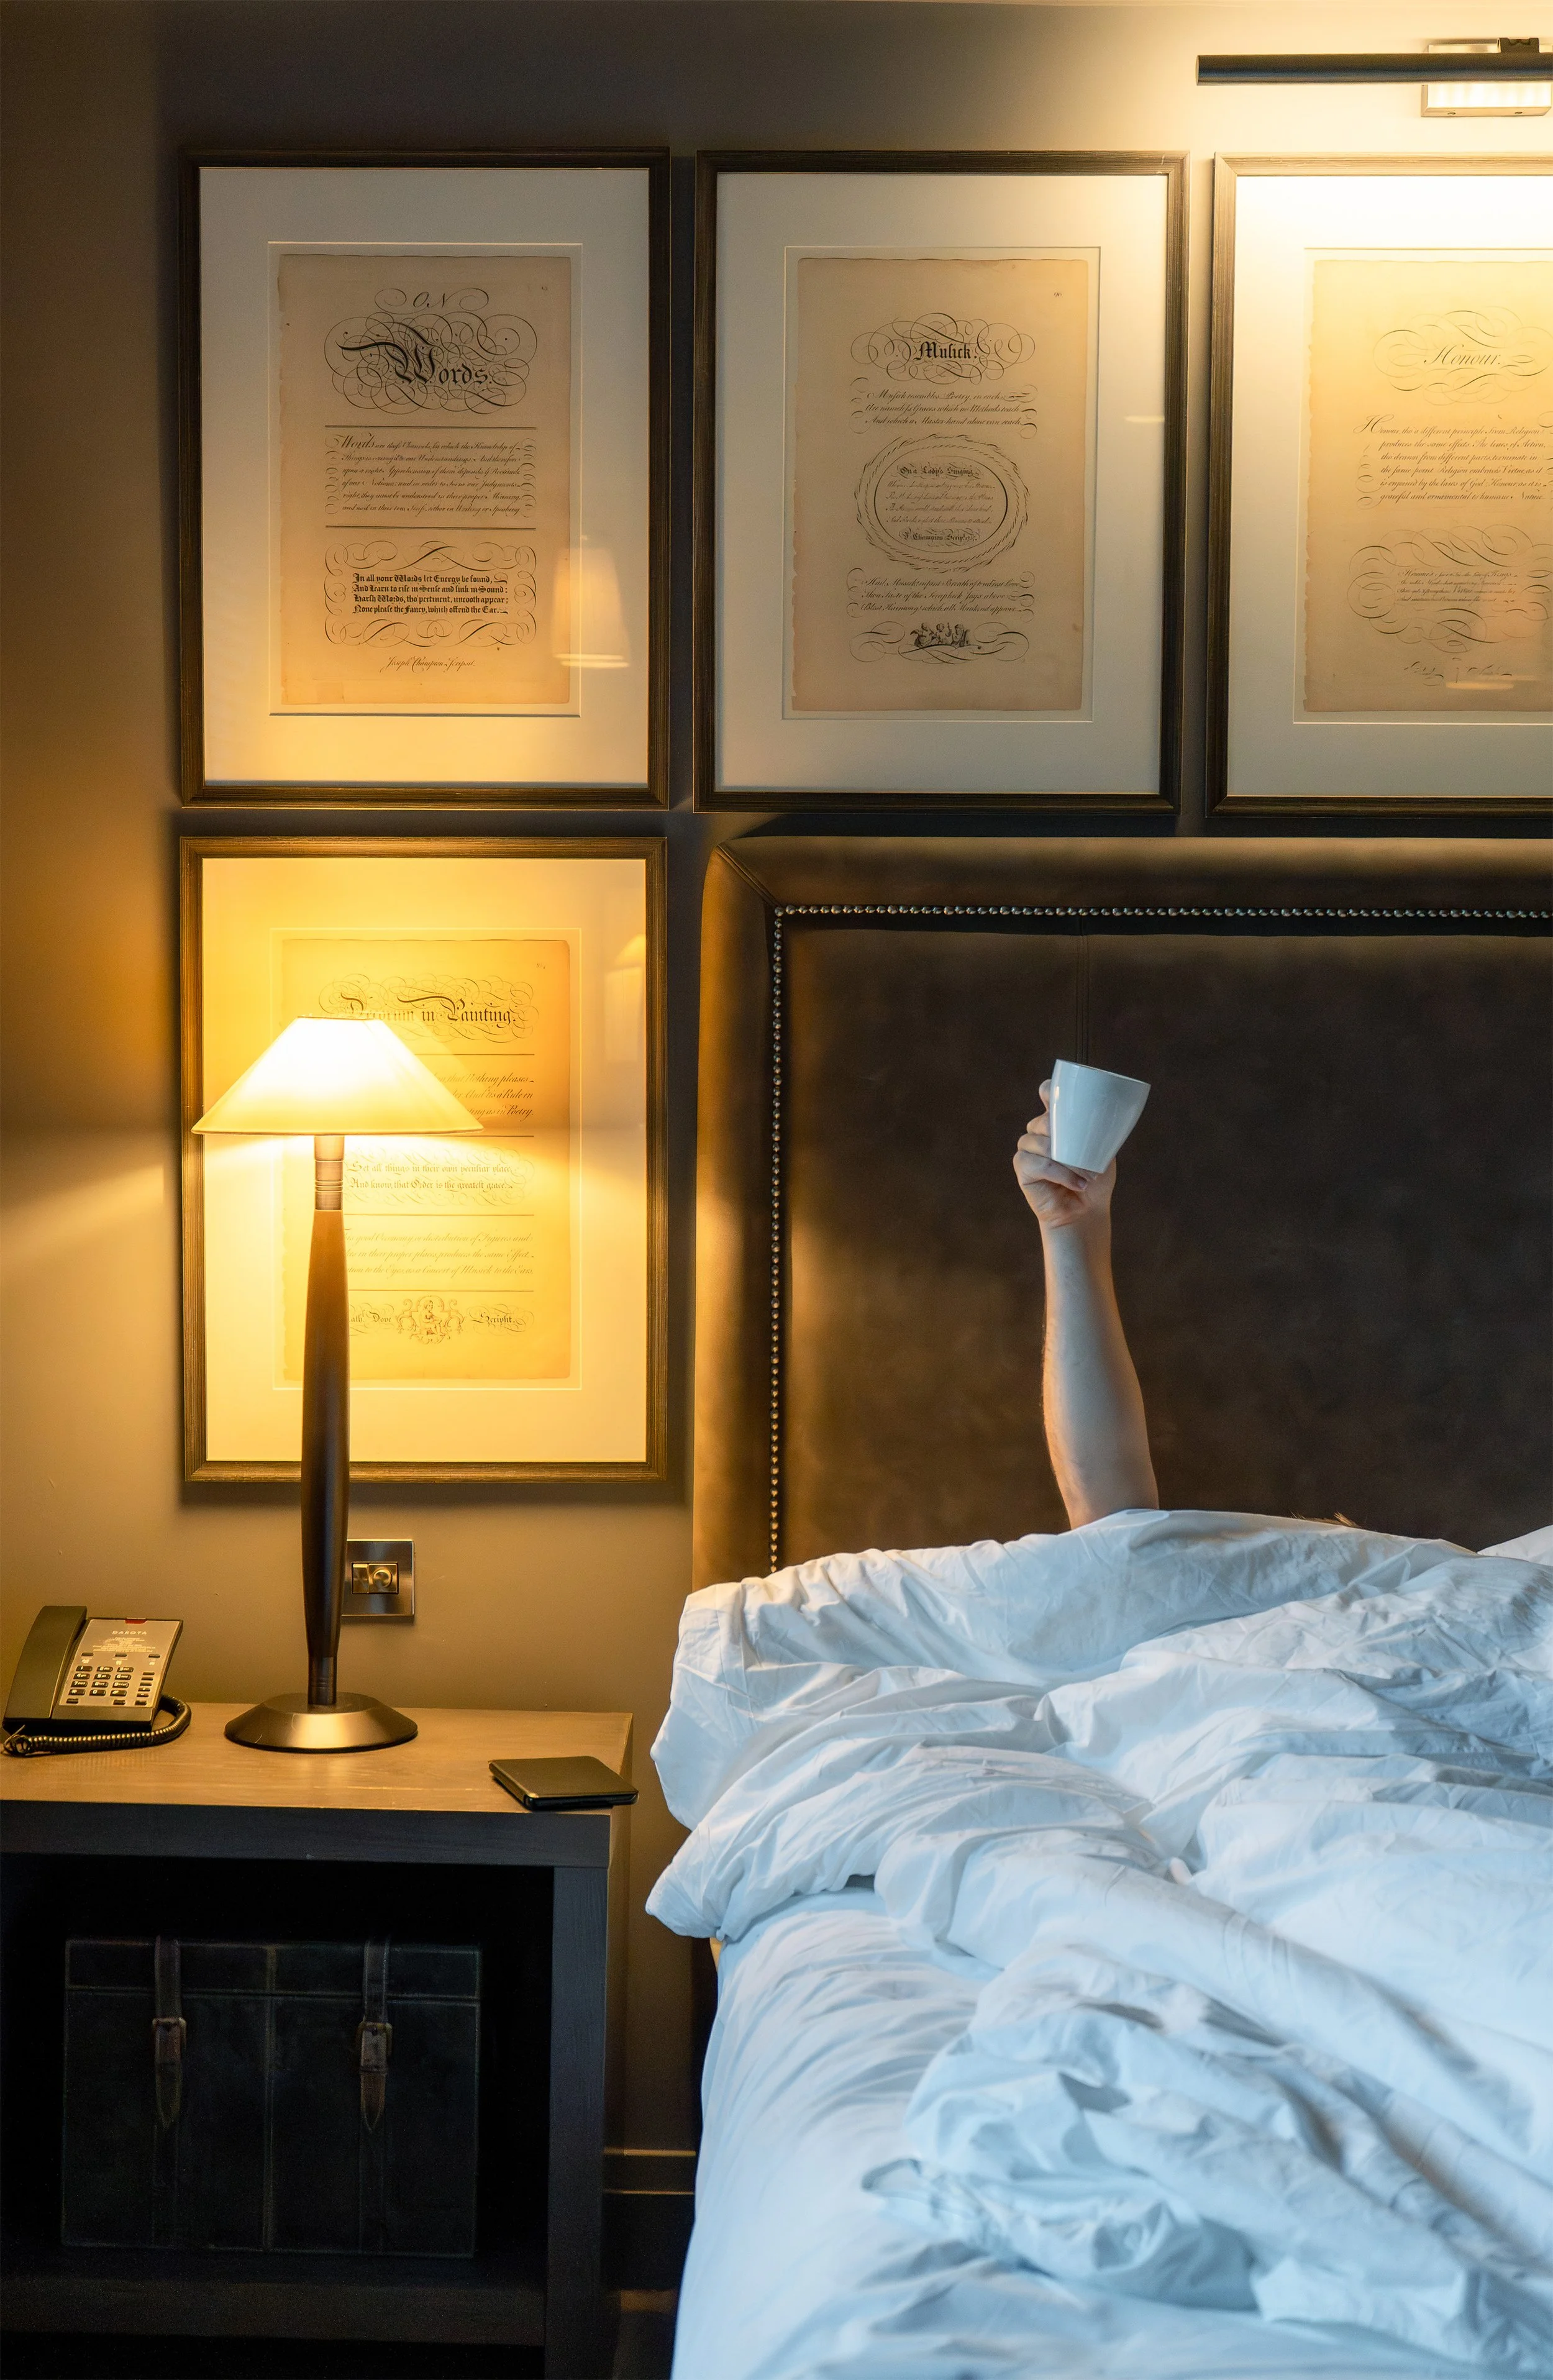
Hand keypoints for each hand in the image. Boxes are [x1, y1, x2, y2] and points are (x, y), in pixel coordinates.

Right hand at [1014, 1081, 1114, 1231]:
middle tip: (1086, 1153)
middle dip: (1063, 1134)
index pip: (1047, 1094)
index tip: (1055, 1092)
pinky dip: (1058, 1173)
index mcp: (1059, 1122)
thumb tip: (1099, 1121)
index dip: (1048, 1090)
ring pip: (1039, 1141)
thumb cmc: (1095, 1179)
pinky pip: (1036, 1163)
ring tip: (1085, 1174)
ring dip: (1064, 1158)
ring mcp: (1028, 1149)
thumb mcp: (1103, 1151)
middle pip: (1043, 1120)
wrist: (1086, 1210)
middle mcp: (1040, 1132)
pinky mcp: (1022, 1168)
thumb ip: (1098, 1133)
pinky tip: (1076, 1182)